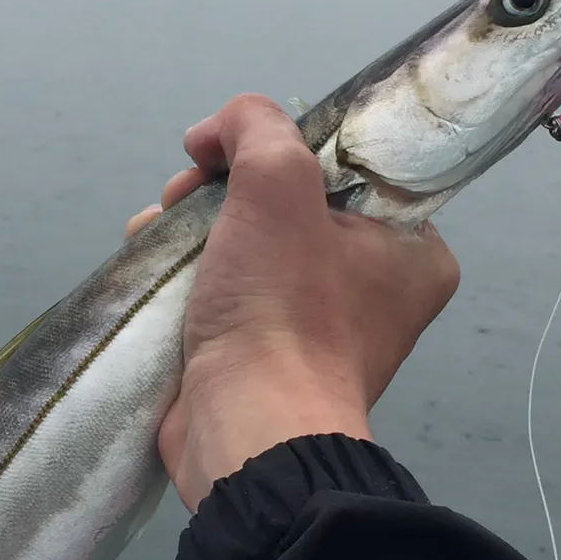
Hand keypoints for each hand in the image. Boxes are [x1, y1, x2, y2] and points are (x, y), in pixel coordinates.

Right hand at [125, 94, 459, 509]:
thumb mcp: (277, 183)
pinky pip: (225, 285)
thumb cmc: (282, 308)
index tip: (229, 152)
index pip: (344, 165)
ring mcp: (316, 325)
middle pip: (285, 199)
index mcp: (411, 250)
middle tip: (186, 193)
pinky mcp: (262, 353)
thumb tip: (214, 134)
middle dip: (221, 186)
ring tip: (157, 225)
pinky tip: (150, 254)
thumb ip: (256, 126)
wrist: (245, 433)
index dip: (279, 146)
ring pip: (246, 238)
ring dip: (193, 222)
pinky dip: (185, 268)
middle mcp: (373, 287)